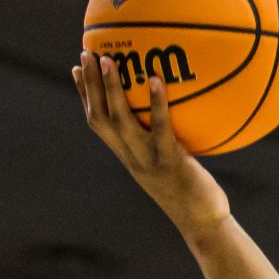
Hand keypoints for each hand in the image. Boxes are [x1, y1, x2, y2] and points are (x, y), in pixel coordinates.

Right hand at [73, 54, 230, 245]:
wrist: (203, 225)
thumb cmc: (193, 194)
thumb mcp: (171, 165)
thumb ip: (164, 142)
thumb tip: (174, 112)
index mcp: (128, 157)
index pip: (98, 123)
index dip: (84, 96)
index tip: (75, 69)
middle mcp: (131, 158)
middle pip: (100, 118)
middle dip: (89, 85)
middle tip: (85, 53)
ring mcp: (148, 160)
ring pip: (120, 121)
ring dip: (112, 89)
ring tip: (108, 59)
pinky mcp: (170, 162)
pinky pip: (160, 128)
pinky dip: (156, 103)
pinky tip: (156, 79)